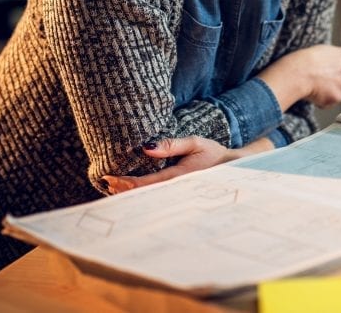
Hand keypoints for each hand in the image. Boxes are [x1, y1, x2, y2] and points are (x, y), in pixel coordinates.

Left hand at [101, 136, 232, 193]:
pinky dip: (141, 193)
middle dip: (123, 190)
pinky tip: (131, 190)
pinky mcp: (178, 193)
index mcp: (178, 177)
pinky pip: (156, 195)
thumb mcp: (195, 143)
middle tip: (107, 183)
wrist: (233, 169)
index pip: (145, 184)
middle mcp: (175, 189)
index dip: (125, 183)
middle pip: (143, 194)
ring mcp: (176, 194)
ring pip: (148, 197)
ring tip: (113, 187)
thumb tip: (145, 148)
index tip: (109, 178)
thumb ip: (171, 145)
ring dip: (130, 193)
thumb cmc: (214, 154)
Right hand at [257, 44, 340, 108]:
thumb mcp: (325, 51)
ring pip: (338, 93)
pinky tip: (312, 92)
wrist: (299, 72)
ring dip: (328, 92)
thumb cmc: (307, 59)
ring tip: (314, 85)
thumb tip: (338, 64)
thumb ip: (336, 59)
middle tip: (322, 82)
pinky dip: (321, 100)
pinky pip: (329, 102)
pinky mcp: (336, 98)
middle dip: (337, 85)